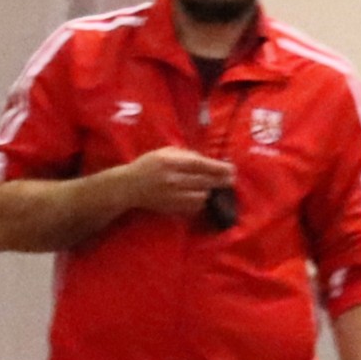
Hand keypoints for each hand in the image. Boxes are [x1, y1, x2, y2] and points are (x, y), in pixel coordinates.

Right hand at [112, 147, 235, 221]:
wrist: (129, 187)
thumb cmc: (148, 165)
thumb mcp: (165, 152)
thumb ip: (185, 155)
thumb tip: (208, 161)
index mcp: (170, 162)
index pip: (200, 165)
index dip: (218, 168)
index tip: (231, 169)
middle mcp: (172, 179)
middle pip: (204, 182)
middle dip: (220, 181)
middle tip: (230, 180)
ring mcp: (172, 195)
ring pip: (201, 196)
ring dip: (210, 192)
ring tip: (213, 187)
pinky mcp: (172, 207)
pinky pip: (194, 206)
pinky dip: (200, 201)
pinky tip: (200, 196)